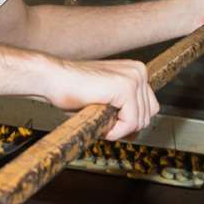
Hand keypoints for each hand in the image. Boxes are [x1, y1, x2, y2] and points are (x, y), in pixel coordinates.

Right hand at [43, 58, 159, 140]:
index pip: (149, 108)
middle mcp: (139, 71)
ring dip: (117, 128)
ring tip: (97, 115)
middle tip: (101, 118)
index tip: (109, 120)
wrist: (54, 78)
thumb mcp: (108, 101)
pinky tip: (98, 117)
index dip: (129, 121)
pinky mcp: (126, 87)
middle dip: (124, 126)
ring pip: (140, 122)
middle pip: (147, 116)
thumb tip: (137, 132)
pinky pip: (131, 123)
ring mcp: (134, 78)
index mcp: (136, 71)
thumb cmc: (74, 91)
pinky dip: (114, 130)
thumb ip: (126, 110)